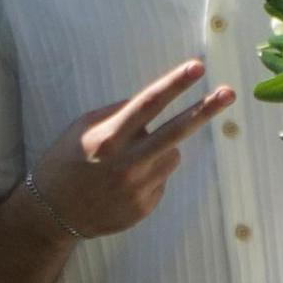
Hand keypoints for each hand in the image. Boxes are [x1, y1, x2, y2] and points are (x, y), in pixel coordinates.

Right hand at [32, 60, 221, 245]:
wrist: (52, 215)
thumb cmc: (64, 163)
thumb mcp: (80, 130)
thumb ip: (115, 114)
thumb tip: (150, 105)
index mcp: (108, 139)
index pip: (148, 104)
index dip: (174, 84)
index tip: (197, 68)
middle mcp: (127, 164)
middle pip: (176, 131)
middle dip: (205, 110)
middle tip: (230, 93)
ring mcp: (138, 189)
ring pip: (172, 155)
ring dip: (161, 150)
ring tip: (130, 160)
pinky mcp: (145, 208)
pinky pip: (161, 179)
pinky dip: (150, 175)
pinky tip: (123, 183)